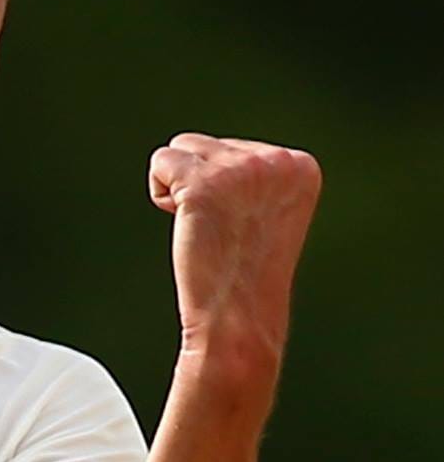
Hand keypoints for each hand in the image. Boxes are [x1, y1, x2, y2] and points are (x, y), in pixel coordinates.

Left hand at [148, 133, 321, 368]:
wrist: (238, 317)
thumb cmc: (245, 273)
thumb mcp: (269, 210)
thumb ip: (255, 174)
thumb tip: (221, 151)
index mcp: (300, 165)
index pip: (236, 147)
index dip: (224, 188)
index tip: (242, 226)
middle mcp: (275, 160)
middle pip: (206, 144)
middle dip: (200, 185)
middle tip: (220, 231)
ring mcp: (239, 169)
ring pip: (181, 148)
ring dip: (179, 186)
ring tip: (204, 226)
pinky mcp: (203, 182)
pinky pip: (160, 162)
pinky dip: (161, 193)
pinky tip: (185, 223)